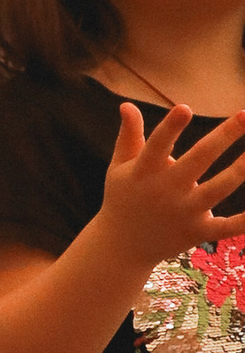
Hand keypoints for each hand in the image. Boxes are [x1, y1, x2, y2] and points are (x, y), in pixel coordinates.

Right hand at [99, 100, 244, 275]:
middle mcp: (165, 191)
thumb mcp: (119, 167)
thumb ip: (129, 135)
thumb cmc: (123, 199)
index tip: (185, 108)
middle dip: (224, 136)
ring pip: (218, 189)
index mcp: (144, 171)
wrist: (121, 248)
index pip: (157, 145)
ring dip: (241, 169)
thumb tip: (128, 104)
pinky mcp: (197, 232)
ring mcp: (183, 213)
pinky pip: (228, 227)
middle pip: (199, 159)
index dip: (170, 128)